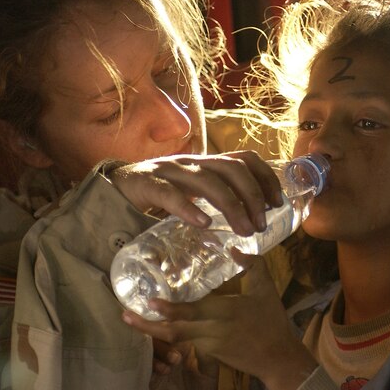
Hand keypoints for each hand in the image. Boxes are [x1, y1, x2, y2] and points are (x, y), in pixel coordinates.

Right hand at [109, 151, 282, 236]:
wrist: (112, 189)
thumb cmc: (159, 197)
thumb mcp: (193, 195)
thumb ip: (215, 201)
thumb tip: (251, 223)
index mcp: (206, 164)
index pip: (244, 159)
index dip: (265, 177)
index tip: (277, 203)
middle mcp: (191, 162)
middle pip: (231, 168)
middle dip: (252, 195)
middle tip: (260, 225)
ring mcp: (168, 170)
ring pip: (206, 180)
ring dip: (231, 205)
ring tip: (243, 230)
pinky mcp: (145, 183)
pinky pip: (168, 193)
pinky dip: (187, 208)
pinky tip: (203, 223)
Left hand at [122, 250, 317, 389]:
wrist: (277, 359)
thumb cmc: (271, 321)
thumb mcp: (266, 289)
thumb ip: (252, 265)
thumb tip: (234, 247)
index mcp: (225, 313)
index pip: (193, 312)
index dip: (170, 309)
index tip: (150, 301)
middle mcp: (211, 331)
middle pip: (174, 332)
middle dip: (148, 325)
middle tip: (125, 315)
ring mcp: (208, 345)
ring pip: (175, 339)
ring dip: (152, 332)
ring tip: (130, 320)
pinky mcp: (209, 353)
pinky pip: (184, 344)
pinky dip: (167, 335)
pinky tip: (154, 326)